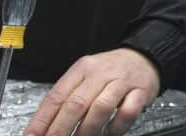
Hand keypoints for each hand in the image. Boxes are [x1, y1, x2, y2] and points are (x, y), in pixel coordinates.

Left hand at [24, 48, 160, 135]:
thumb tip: (45, 126)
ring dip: (87, 130)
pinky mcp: (140, 92)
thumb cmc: (111, 71)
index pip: (56, 96)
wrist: (144, 57)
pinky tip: (109, 132)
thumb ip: (68, 98)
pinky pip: (127, 112)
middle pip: (76, 104)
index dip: (42, 120)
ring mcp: (121, 82)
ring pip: (100, 108)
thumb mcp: (85, 76)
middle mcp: (100, 74)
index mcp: (82, 69)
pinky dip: (116, 127)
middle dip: (60, 129)